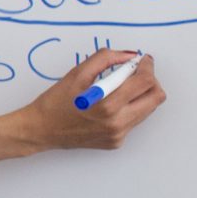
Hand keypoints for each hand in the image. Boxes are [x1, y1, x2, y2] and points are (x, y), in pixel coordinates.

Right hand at [14, 48, 165, 152]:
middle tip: (137, 73)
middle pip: (156, 98)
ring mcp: (118, 135)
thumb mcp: (77, 74)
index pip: (145, 82)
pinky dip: (127, 109)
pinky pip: (133, 121)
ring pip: (148, 109)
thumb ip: (104, 59)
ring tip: (120, 89)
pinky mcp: (116, 142)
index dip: (147, 67)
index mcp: (108, 105)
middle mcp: (117, 123)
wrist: (40, 130)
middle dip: (151, 81)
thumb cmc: (55, 102)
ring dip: (140, 95)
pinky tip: (109, 106)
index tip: (143, 61)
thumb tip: (128, 55)